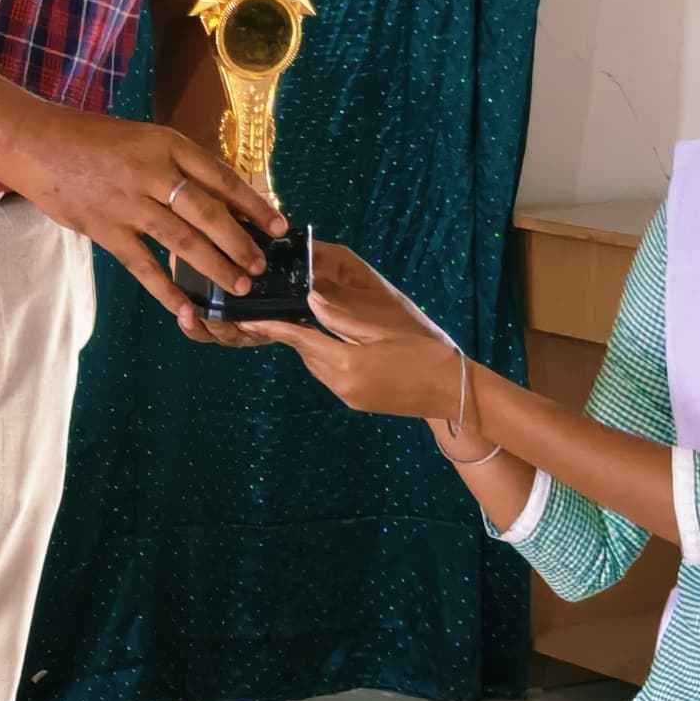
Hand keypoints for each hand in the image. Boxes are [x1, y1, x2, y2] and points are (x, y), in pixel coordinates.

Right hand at [0, 98, 282, 334]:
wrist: (35, 142)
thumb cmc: (92, 140)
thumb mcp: (142, 139)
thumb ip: (176, 167)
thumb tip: (221, 201)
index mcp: (166, 144)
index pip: (222, 177)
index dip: (254, 204)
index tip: (279, 226)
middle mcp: (151, 172)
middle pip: (208, 212)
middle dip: (240, 242)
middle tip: (261, 266)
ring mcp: (127, 203)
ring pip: (182, 240)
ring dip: (215, 266)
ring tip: (239, 287)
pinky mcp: (104, 229)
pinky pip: (142, 265)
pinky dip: (166, 290)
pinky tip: (187, 309)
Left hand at [242, 241, 466, 421]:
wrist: (452, 393)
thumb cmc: (425, 354)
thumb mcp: (383, 329)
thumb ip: (343, 317)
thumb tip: (311, 299)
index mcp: (347, 363)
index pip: (300, 339)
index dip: (273, 327)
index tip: (247, 317)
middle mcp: (342, 384)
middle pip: (305, 352)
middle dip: (290, 332)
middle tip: (272, 310)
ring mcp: (348, 396)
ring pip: (315, 364)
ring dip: (308, 345)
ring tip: (298, 321)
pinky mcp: (355, 401)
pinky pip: (330, 375)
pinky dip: (323, 357)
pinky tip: (329, 342)